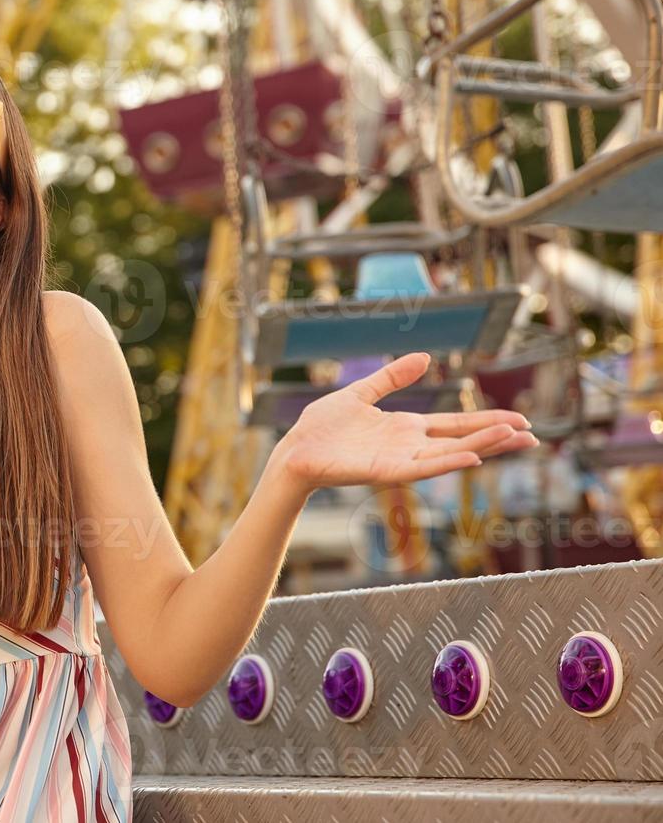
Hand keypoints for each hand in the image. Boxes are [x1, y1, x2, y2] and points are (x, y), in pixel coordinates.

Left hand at [274, 352, 538, 491]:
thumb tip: (426, 357)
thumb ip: (392, 377)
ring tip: (514, 439)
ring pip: (449, 453)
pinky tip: (472, 457)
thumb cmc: (322, 427)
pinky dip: (447, 462)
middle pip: (463, 440)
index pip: (456, 425)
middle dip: (497, 437)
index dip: (487, 422)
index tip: (520, 420)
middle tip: (534, 435)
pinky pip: (422, 468)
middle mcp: (409, 446)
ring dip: (482, 446)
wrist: (295, 449)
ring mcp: (400, 460)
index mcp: (406, 428)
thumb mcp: (362, 393)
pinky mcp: (385, 472)